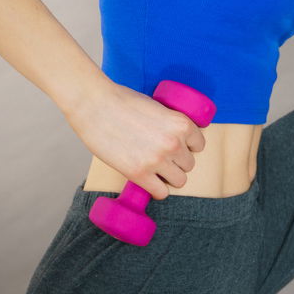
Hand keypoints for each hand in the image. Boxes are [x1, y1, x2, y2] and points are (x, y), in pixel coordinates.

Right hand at [66, 80, 206, 199]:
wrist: (95, 105)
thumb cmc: (122, 101)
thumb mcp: (157, 106)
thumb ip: (169, 122)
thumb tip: (175, 137)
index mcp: (181, 123)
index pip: (199, 145)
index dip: (187, 146)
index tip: (177, 146)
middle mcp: (174, 143)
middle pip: (189, 164)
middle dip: (176, 161)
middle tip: (161, 156)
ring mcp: (157, 160)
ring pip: (179, 180)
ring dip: (168, 176)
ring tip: (156, 170)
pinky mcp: (139, 174)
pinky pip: (161, 192)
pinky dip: (156, 189)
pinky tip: (149, 181)